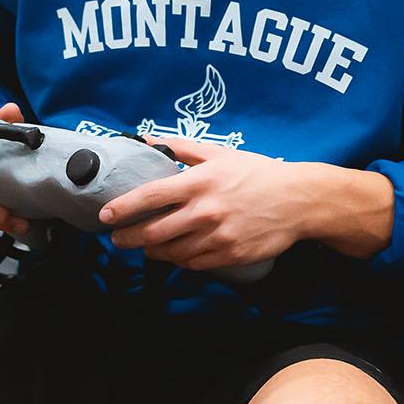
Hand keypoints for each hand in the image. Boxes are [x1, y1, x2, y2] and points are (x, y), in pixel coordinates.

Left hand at [98, 138, 301, 270]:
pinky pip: (193, 264)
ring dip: (152, 251)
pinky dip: (178, 260)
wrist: (297, 200)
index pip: (150, 196)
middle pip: (152, 232)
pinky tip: (175, 253)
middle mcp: (205, 211)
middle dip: (128, 237)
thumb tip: (152, 140)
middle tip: (118, 238)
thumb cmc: (258, 173)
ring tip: (146, 246)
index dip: (123, 208)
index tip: (105, 215)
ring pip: (170, 252)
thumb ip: (184, 149)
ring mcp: (217, 236)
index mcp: (200, 182)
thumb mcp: (221, 153)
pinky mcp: (229, 255)